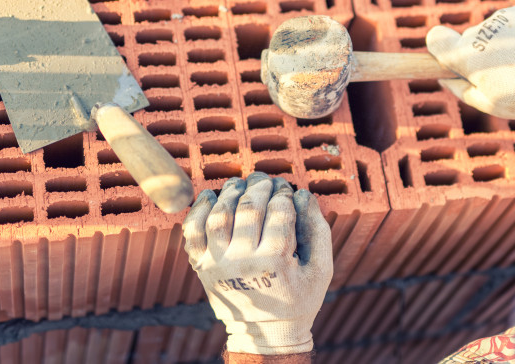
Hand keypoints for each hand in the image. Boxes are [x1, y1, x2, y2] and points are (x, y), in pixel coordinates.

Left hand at [184, 172, 332, 354]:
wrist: (267, 333)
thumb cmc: (299, 298)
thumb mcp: (321, 269)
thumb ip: (317, 230)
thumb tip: (303, 194)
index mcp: (275, 262)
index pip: (279, 211)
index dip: (284, 194)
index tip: (287, 190)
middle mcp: (243, 261)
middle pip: (249, 208)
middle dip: (260, 187)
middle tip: (266, 180)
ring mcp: (218, 264)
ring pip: (219, 215)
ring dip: (230, 192)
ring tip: (241, 183)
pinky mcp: (202, 267)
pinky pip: (192, 232)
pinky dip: (198, 210)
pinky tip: (210, 195)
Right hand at [425, 4, 514, 119]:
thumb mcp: (492, 104)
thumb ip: (461, 90)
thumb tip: (446, 79)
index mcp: (466, 55)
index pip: (435, 40)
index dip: (440, 51)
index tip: (451, 63)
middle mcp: (480, 31)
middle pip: (468, 41)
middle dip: (479, 56)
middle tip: (503, 78)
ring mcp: (502, 17)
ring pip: (492, 33)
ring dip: (502, 47)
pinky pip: (512, 25)